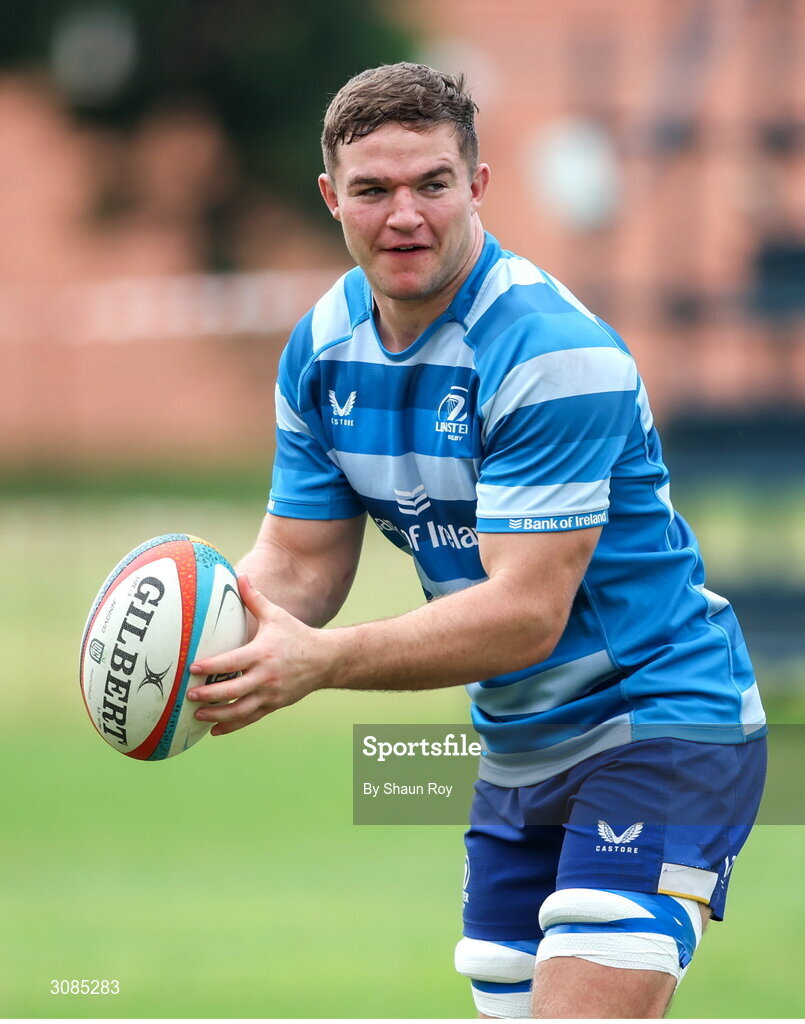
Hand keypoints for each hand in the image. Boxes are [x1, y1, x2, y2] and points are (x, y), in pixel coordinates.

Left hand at [186, 575, 329, 735]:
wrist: (325, 660)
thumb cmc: (296, 634)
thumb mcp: (276, 615)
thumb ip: (254, 598)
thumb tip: (238, 575)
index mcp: (263, 653)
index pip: (233, 662)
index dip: (212, 667)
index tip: (192, 668)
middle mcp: (266, 676)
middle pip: (234, 690)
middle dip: (210, 694)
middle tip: (189, 694)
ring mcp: (271, 693)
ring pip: (241, 710)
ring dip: (218, 715)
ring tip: (198, 715)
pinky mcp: (274, 705)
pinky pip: (250, 718)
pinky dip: (232, 726)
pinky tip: (215, 731)